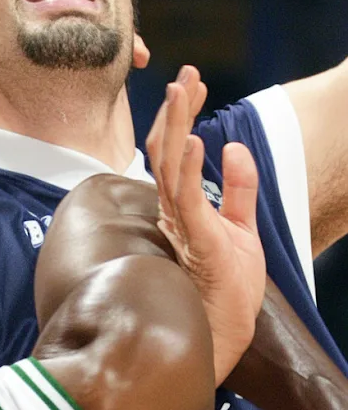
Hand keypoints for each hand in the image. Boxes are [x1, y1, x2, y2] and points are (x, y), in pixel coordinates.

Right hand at [146, 73, 264, 383]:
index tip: (192, 83)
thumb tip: (234, 147)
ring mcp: (181, 228)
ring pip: (170, 168)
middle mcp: (174, 216)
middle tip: (186, 74)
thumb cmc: (228, 291)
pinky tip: (194, 139)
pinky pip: (186, 200)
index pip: (175, 154)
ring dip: (177, 127)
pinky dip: (188, 168)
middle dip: (177, 110)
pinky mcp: (195, 243)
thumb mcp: (242, 229)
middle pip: (167, 153)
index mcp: (182, 211)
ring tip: (182, 90)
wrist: (225, 335)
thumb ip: (239, 189)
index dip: (182, 116)